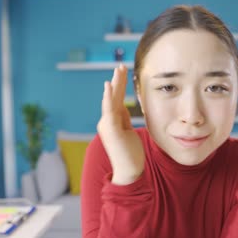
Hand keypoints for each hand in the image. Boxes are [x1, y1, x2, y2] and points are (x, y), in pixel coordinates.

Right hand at [97, 64, 144, 184]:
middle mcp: (106, 121)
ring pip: (110, 99)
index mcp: (112, 121)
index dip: (119, 85)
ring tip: (118, 70)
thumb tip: (122, 106)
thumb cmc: (131, 153)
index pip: (116, 99)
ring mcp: (107, 125)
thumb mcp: (128, 131)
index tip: (123, 72)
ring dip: (114, 84)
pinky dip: (107, 96)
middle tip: (121, 65)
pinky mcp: (110, 129)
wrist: (130, 172)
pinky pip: (108, 109)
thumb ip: (124, 119)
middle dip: (117, 80)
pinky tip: (109, 85)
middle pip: (112, 96)